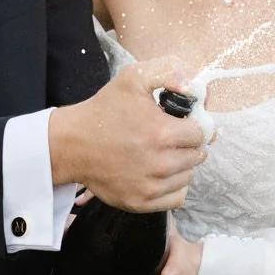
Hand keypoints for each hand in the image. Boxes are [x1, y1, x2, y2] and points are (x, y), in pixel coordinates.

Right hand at [49, 57, 205, 212]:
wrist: (72, 144)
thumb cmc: (104, 110)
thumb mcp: (133, 77)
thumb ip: (168, 71)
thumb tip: (192, 87)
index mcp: (162, 133)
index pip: (202, 133)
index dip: (193, 125)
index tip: (180, 123)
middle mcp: (160, 163)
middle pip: (198, 155)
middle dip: (187, 144)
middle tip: (168, 137)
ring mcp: (151, 186)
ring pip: (189, 176)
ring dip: (181, 165)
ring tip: (160, 153)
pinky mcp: (142, 202)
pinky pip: (177, 197)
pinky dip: (173, 186)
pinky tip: (158, 173)